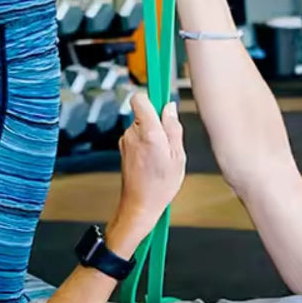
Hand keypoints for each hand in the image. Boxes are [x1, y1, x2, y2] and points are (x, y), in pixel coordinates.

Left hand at [109, 94, 185, 246]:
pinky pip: (138, 136)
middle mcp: (132, 133)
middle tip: (169, 141)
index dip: (152, 97)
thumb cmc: (160, 185)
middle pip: (144, 112)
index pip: (140, 99)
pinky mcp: (123, 147)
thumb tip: (170, 108)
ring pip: (142, 124)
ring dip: (153, 134)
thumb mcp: (178, 157)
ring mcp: (125, 140)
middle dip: (158, 121)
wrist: (139, 206)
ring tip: (162, 155)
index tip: (161, 96)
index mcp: (148, 133)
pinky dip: (146, 143)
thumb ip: (173, 128)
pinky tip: (153, 160)